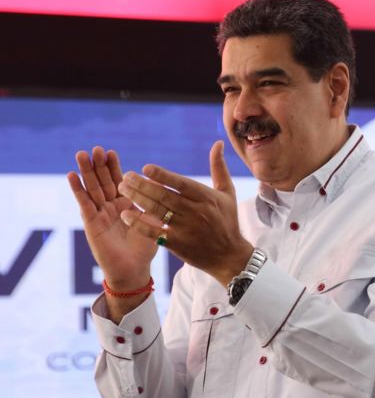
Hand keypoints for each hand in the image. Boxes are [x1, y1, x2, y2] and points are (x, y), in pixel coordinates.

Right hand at [67, 147, 156, 289]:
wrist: (134, 269)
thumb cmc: (145, 247)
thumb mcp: (153, 220)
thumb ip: (153, 203)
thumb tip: (159, 183)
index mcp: (126, 204)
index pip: (118, 181)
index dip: (114, 167)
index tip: (111, 151)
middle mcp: (110, 206)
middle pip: (102, 181)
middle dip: (99, 165)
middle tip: (95, 149)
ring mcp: (99, 214)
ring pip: (91, 189)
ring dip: (86, 172)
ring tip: (81, 155)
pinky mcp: (91, 223)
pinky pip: (84, 204)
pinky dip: (78, 190)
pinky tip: (71, 176)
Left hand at [117, 140, 253, 285]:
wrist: (228, 255)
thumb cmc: (227, 220)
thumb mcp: (227, 193)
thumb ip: (219, 167)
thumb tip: (217, 143)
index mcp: (207, 198)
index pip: (181, 184)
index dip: (162, 176)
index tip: (145, 168)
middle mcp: (197, 212)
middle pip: (165, 196)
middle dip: (142, 185)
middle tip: (125, 177)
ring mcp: (186, 229)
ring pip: (157, 211)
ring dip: (137, 199)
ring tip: (122, 189)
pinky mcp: (177, 244)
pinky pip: (154, 232)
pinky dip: (139, 223)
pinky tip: (125, 214)